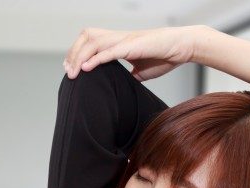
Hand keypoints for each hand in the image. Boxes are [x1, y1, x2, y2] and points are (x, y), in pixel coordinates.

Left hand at [63, 26, 205, 81]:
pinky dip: (95, 59)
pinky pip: (109, 51)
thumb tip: (123, 87)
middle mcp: (117, 38)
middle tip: (68, 72)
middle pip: (86, 38)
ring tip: (73, 73)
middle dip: (73, 54)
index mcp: (118, 43)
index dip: (77, 54)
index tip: (71, 70)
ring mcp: (123, 40)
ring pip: (93, 43)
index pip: (90, 43)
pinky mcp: (131, 46)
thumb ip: (130, 76)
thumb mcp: (142, 71)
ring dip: (80, 57)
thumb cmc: (164, 56)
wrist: (181, 47)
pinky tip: (86, 68)